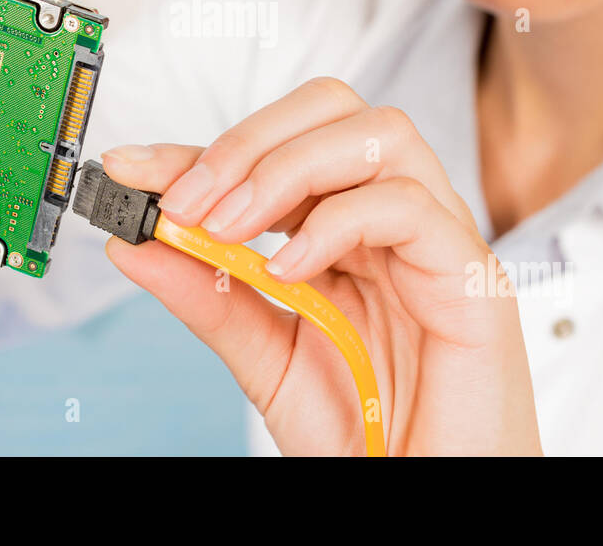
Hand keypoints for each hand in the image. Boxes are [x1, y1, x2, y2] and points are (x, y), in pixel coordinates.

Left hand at [101, 77, 542, 455]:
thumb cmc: (367, 433)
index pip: (274, 152)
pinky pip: (407, 206)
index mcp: (346, 230)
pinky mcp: (471, 274)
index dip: (198, 149)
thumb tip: (135, 241)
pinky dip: (336, 222)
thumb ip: (207, 294)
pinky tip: (292, 270)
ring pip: (377, 134)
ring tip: (229, 225)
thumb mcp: (264, 356)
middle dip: (247, 140)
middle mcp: (391, 220)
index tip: (131, 167)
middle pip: (334, 110)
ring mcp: (435, 239)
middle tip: (185, 197)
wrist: (426, 493)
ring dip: (285, 166)